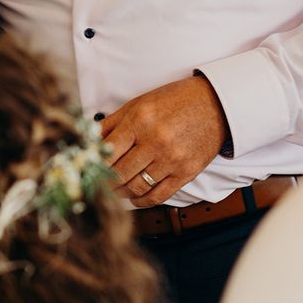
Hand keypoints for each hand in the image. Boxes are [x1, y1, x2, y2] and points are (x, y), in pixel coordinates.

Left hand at [98, 75, 227, 206]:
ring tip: (112, 191)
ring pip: (136, 187)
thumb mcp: (139, 103)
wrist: (215, 105)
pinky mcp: (186, 173)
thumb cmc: (174, 101)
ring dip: (120, 193)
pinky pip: (158, 196)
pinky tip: (133, 197)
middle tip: (95, 184)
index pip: (107, 152)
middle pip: (119, 173)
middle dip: (103, 182)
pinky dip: (141, 201)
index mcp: (139, 121)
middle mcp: (155, 142)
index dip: (94, 164)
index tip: (87, 169)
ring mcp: (171, 160)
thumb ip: (112, 122)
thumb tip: (88, 138)